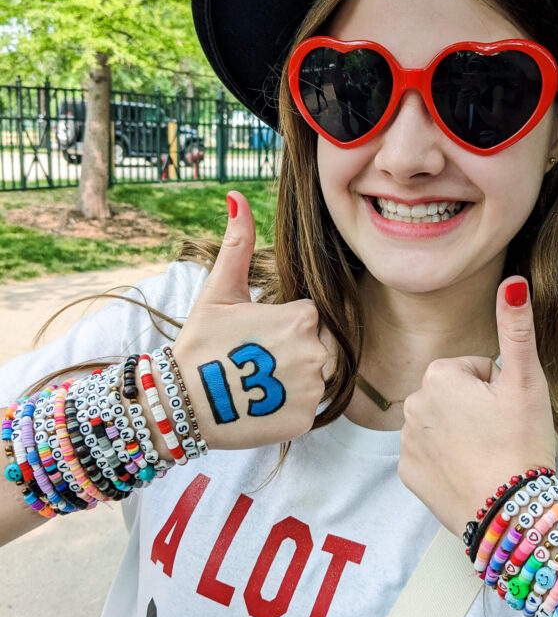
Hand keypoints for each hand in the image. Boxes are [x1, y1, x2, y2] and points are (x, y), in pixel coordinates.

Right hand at [173, 191, 330, 449]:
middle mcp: (317, 351)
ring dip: (291, 380)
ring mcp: (314, 388)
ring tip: (255, 384)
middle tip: (252, 363)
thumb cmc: (201, 343)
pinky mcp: (306, 419)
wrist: (181, 404)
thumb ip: (237, 244)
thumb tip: (237, 196)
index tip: (253, 337)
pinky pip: (307, 408)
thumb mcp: (219, 291)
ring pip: (313, 378)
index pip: (308, 316)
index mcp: (302, 316)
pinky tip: (259, 404)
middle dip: (289, 352)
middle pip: (315, 346)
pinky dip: (286, 408)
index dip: (280, 324)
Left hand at [398, 277, 555, 536]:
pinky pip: (429, 454)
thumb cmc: (521, 443)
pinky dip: (447, 461)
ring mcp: (406, 441)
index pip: (475, 369)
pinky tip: (469, 473)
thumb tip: (513, 281)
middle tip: (501, 435)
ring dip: (462, 433)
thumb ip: (516, 328)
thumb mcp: (526, 382)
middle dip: (477, 409)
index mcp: (439, 376)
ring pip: (442, 424)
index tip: (508, 412)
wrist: (510, 513)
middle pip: (456, 395)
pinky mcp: (407, 473)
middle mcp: (412, 403)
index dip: (498, 388)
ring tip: (488, 455)